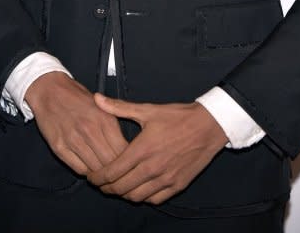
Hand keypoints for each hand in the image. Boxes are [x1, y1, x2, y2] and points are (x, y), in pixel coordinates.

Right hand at [24, 72, 127, 175]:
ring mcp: (73, 140)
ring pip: (94, 169)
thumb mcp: (102, 106)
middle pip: (109, 163)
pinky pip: (78, 169)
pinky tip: (88, 166)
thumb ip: (113, 125)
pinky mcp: (59, 147)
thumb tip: (127, 147)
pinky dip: (86, 171)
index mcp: (104, 118)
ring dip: (100, 173)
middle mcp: (90, 130)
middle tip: (116, 172)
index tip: (127, 163)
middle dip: (115, 170)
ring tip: (102, 171)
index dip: (127, 161)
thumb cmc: (78, 97)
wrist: (49, 90)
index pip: (122, 150)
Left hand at [87, 95, 227, 204]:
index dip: (97, 178)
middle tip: (101, 183)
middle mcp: (152, 168)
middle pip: (121, 188)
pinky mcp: (177, 185)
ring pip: (136, 197)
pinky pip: (154, 199)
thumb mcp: (147, 110)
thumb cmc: (177, 116)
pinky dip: (143, 197)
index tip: (91, 177)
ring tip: (118, 186)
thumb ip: (119, 107)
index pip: (112, 172)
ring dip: (123, 194)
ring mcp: (165, 179)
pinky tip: (139, 189)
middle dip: (106, 188)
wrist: (208, 125)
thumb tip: (97, 99)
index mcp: (142, 150)